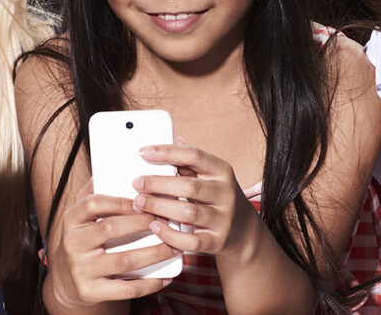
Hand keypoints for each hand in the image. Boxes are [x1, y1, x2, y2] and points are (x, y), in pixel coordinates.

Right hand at [45, 180, 174, 308]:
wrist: (65, 284)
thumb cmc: (82, 242)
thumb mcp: (80, 217)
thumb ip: (94, 192)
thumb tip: (115, 163)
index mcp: (71, 220)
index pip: (93, 203)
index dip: (120, 200)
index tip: (145, 198)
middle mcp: (73, 244)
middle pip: (111, 229)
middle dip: (143, 224)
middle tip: (168, 220)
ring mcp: (81, 269)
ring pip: (123, 260)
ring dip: (154, 253)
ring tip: (175, 247)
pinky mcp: (90, 291)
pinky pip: (125, 288)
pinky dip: (149, 284)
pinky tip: (166, 277)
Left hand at [132, 137, 260, 260]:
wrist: (244, 231)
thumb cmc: (219, 198)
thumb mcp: (211, 176)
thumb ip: (191, 162)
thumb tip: (174, 139)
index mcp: (222, 171)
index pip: (194, 155)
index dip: (167, 151)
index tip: (143, 152)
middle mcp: (226, 193)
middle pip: (189, 186)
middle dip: (158, 184)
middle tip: (137, 183)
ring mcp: (223, 219)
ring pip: (189, 213)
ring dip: (160, 207)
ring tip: (140, 203)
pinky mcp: (218, 241)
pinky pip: (191, 241)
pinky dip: (170, 235)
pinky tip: (155, 226)